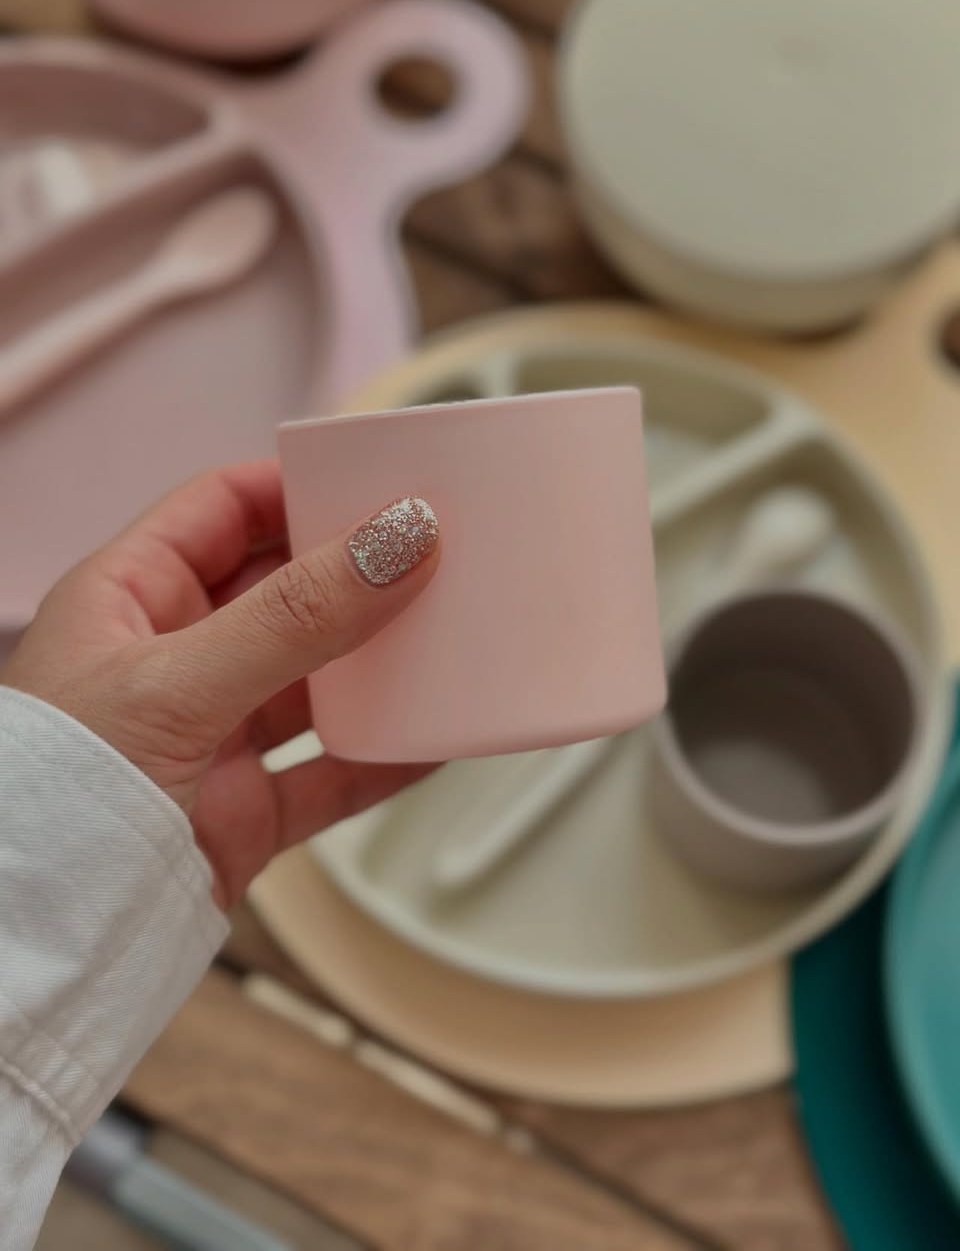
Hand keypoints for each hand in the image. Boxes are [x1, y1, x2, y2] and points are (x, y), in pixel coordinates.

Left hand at [1, 460, 439, 906]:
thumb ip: (293, 617)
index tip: (377, 482)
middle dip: (356, 572)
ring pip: (316, 681)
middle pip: (284, 590)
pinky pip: (334, 772)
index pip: (224, 509)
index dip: (299, 488)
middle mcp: (172, 662)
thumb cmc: (49, 802)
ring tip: (447, 635)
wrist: (39, 949)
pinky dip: (388, 756)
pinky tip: (434, 736)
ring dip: (379, 664)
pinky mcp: (243, 814)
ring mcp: (211, 739)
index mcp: (128, 600)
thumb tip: (394, 541)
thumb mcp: (174, 684)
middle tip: (432, 552)